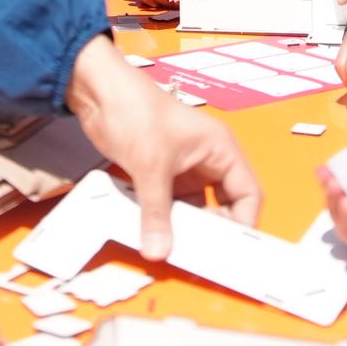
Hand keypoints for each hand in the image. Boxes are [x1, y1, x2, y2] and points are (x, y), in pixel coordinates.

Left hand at [67, 35, 260, 258]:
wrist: (99, 90)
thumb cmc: (136, 111)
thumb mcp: (151, 166)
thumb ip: (156, 213)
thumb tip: (158, 250)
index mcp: (221, 149)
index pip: (248, 193)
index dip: (242, 223)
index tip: (228, 250)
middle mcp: (208, 159)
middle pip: (224, 205)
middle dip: (212, 230)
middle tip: (199, 254)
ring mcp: (184, 167)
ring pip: (195, 208)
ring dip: (185, 227)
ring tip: (175, 249)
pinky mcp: (161, 173)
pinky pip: (171, 205)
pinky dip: (165, 220)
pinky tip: (155, 235)